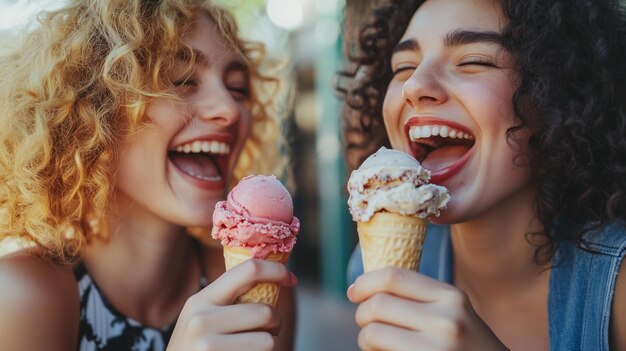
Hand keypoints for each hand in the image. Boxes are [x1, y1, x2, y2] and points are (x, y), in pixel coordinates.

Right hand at [167, 259, 296, 350]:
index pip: (248, 270)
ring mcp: (208, 345)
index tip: (290, 278)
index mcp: (200, 300)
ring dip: (268, 345)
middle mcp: (201, 320)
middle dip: (276, 322)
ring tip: (253, 347)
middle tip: (271, 329)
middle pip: (264, 311)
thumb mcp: (201, 318)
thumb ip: (228, 299)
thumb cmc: (195, 348)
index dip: (276, 270)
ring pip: (267, 341)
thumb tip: (275, 276)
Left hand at [347, 267, 508, 350]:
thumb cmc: (466, 345)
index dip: (365, 282)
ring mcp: (437, 349)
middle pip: (377, 304)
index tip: (354, 291)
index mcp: (451, 297)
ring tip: (375, 344)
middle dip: (362, 314)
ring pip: (372, 333)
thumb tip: (362, 287)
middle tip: (366, 324)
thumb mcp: (453, 311)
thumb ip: (419, 297)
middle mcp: (446, 321)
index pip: (393, 276)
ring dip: (364, 339)